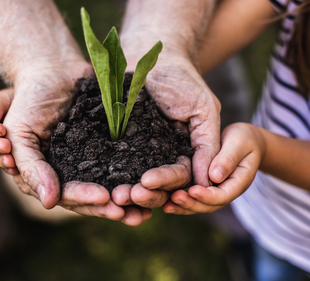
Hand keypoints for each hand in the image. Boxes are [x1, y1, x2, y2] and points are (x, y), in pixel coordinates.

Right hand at [0, 85, 151, 225]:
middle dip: (110, 207)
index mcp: (48, 176)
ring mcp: (90, 162)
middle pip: (91, 199)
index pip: (67, 196)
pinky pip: (123, 166)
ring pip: (109, 188)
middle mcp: (70, 174)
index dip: (85, 199)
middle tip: (132, 213)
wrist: (51, 71)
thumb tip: (49, 203)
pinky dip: (135, 177)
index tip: (104, 197)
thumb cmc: (30, 101)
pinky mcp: (108, 148)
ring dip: (127, 201)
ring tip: (145, 210)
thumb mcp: (20, 134)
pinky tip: (152, 185)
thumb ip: (31, 168)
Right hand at [0, 88, 17, 174]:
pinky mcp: (10, 159)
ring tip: (11, 160)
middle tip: (7, 145)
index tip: (1, 129)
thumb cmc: (16, 101)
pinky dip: (11, 168)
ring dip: (3, 160)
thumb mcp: (5, 99)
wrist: (33, 110)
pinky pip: (7, 166)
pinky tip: (16, 169)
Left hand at [110, 52, 220, 209]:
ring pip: (135, 182)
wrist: (149, 55)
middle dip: (143, 193)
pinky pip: (113, 166)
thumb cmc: (181, 80)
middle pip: (156, 186)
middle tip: (126, 196)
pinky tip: (100, 186)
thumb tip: (209, 182)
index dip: (167, 183)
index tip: (150, 183)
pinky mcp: (117, 148)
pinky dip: (108, 178)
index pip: (180, 178)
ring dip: (126, 191)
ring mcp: (138, 155)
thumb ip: (207, 143)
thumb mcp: (203, 109)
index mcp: (184, 155)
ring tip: (113, 195)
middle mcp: (162, 159)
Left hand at [164, 122, 264, 213]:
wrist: (245, 142)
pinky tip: (165, 201)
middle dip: (191, 204)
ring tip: (166, 205)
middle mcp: (226, 191)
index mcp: (239, 182)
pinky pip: (192, 198)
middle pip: (209, 205)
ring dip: (183, 207)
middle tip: (174, 198)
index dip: (208, 195)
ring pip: (199, 205)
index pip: (223, 195)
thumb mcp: (239, 143)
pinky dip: (179, 201)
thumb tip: (214, 176)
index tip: (192, 190)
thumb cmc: (244, 139)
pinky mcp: (204, 187)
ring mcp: (215, 192)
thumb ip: (228, 158)